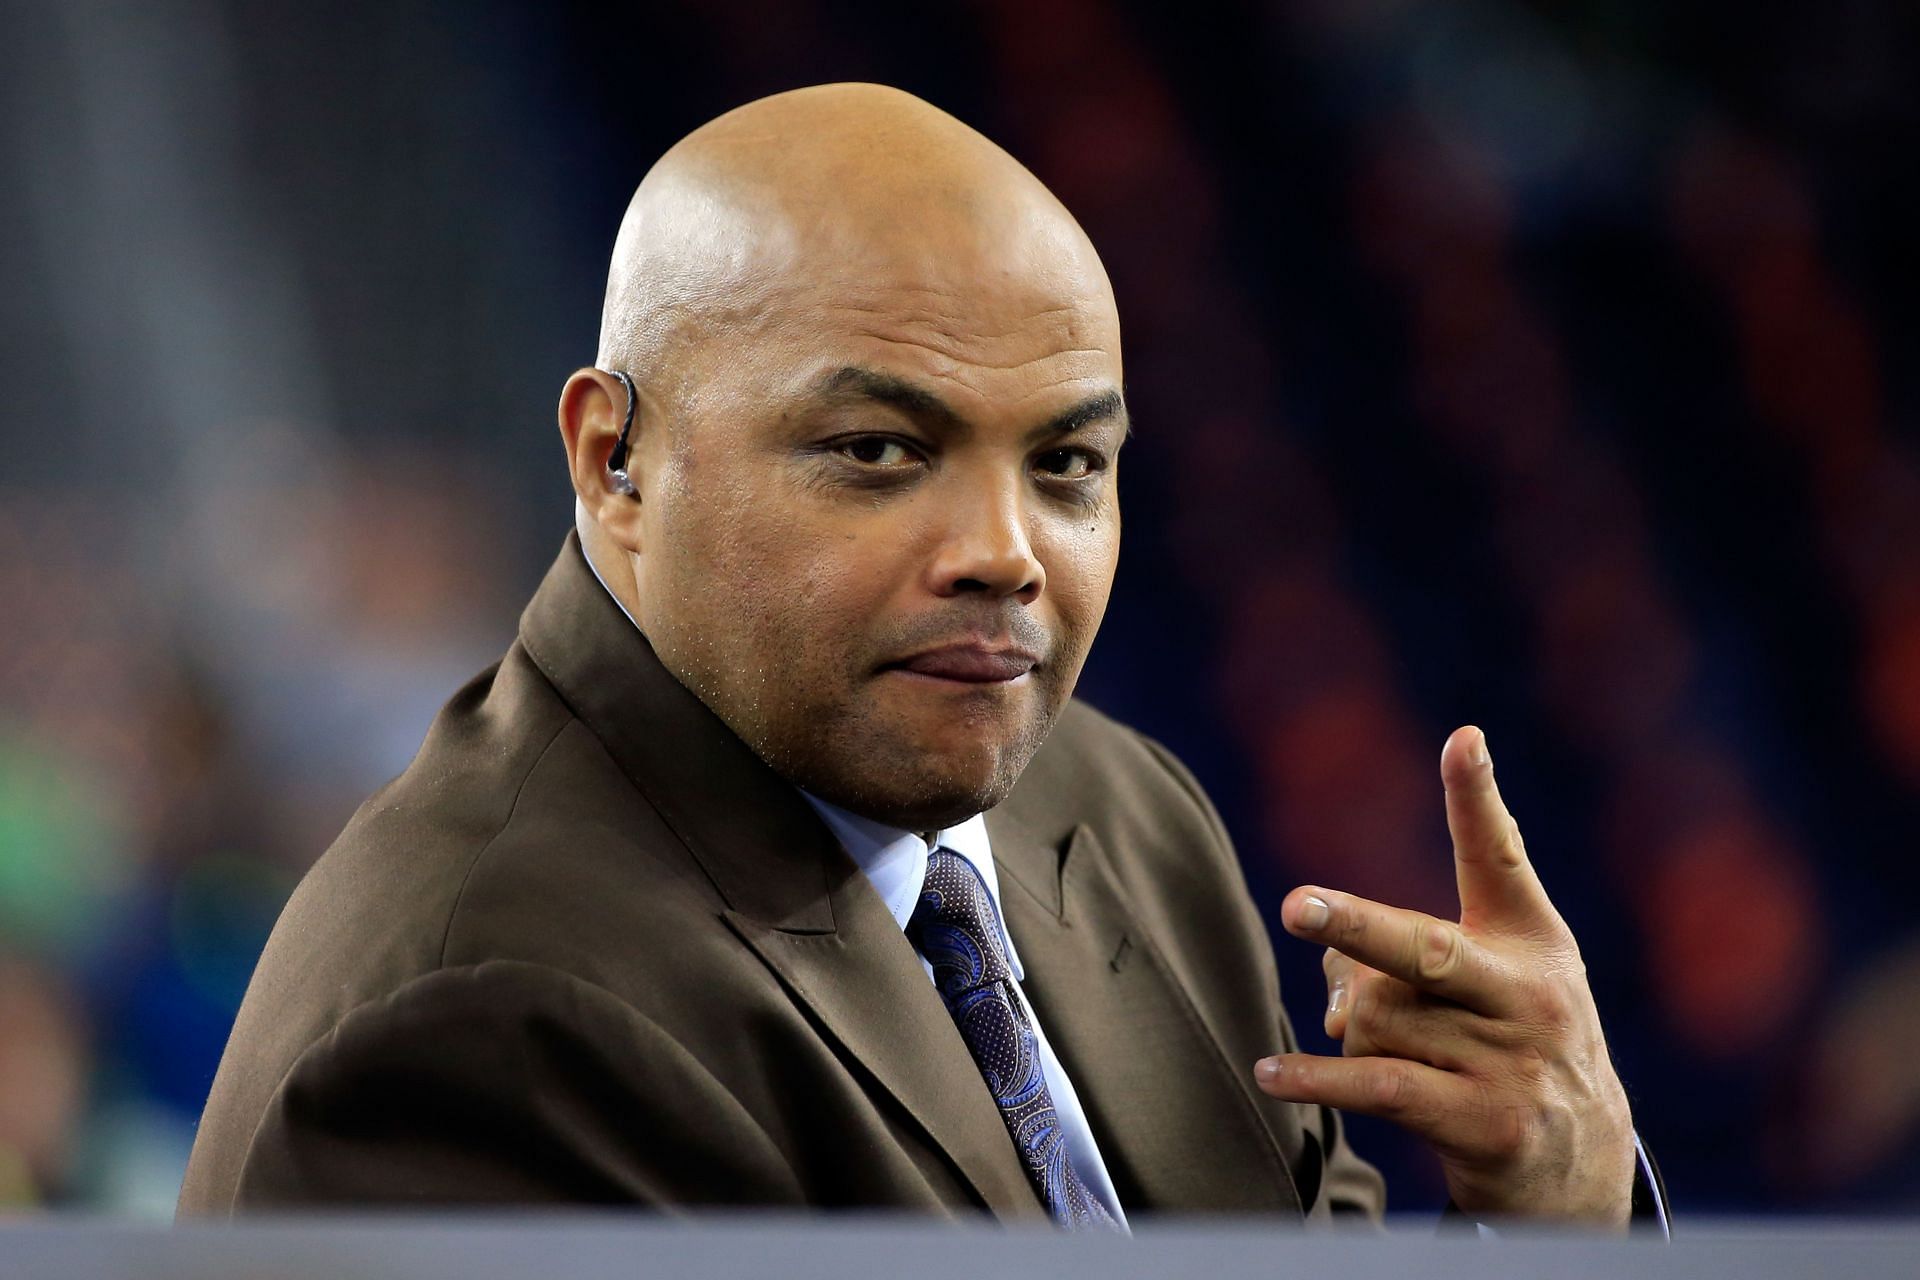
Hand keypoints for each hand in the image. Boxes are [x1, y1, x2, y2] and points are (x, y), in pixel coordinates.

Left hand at [1253, 726, 1634, 1225]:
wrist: (1581, 1165)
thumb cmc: (1513, 1043)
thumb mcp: (1492, 982)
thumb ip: (1406, 955)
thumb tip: (1334, 983)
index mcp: (1532, 941)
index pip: (1500, 858)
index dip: (1478, 799)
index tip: (1463, 739)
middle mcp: (1527, 993)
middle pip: (1422, 949)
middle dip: (1356, 925)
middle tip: (1298, 908)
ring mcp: (1510, 1061)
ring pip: (1376, 1019)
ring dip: (1349, 1029)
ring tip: (1369, 1041)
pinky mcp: (1486, 1123)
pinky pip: (1379, 1087)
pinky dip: (1319, 1081)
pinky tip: (1273, 1075)